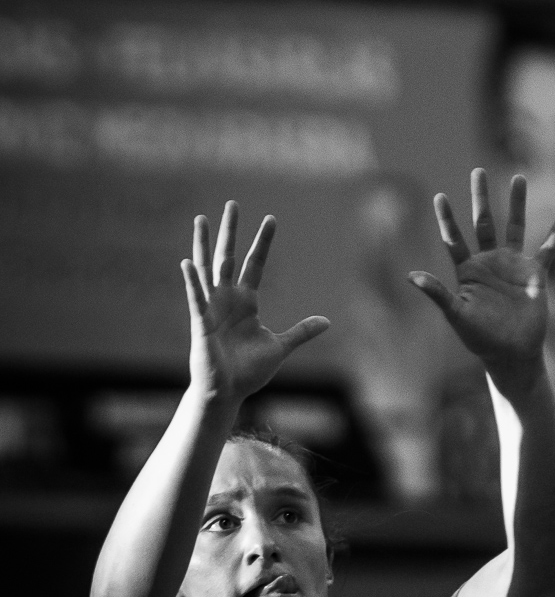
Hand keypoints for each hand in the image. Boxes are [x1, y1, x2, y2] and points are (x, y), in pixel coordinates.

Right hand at [181, 202, 328, 401]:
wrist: (228, 392)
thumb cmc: (248, 371)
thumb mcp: (280, 347)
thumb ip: (301, 331)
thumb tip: (327, 321)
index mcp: (246, 302)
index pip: (255, 264)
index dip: (263, 243)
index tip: (271, 219)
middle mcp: (227, 299)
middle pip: (229, 258)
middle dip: (231, 231)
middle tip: (233, 203)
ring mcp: (212, 309)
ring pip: (207, 269)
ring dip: (203, 244)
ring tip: (201, 219)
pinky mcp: (201, 324)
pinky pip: (196, 299)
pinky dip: (192, 282)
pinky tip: (186, 262)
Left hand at [409, 169, 554, 378]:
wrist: (512, 353)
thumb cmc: (481, 339)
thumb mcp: (456, 315)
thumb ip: (437, 294)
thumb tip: (411, 277)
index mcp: (468, 271)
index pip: (454, 239)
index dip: (447, 219)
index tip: (439, 196)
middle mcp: (489, 263)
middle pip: (484, 223)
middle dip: (480, 197)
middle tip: (477, 171)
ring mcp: (512, 266)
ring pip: (515, 227)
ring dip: (517, 204)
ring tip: (518, 178)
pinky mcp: (535, 274)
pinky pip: (548, 250)